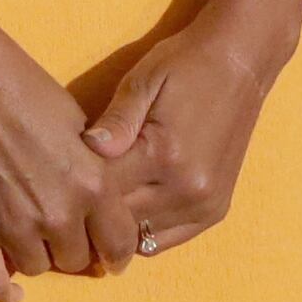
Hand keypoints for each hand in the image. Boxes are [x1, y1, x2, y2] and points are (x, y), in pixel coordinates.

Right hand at [0, 16, 128, 301]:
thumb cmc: (27, 89)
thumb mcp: (80, 125)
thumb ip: (97, 170)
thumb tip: (104, 199)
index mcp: (93, 186)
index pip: (120, 244)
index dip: (117, 251)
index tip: (111, 253)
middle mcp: (60, 215)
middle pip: (78, 260)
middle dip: (75, 248)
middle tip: (65, 232)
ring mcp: (15, 227)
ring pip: (40, 269)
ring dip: (40, 256)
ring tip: (33, 236)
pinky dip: (3, 293)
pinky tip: (13, 293)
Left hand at [81, 17, 285, 259]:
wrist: (240, 63)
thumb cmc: (184, 66)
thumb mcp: (142, 82)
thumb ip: (116, 121)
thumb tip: (86, 148)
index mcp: (164, 155)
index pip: (103, 191)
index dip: (77, 186)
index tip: (60, 176)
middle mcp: (187, 189)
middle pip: (121, 222)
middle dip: (94, 211)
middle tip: (75, 193)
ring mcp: (206, 205)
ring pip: (143, 239)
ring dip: (119, 226)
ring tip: (102, 201)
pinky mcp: (216, 210)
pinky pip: (168, 239)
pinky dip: (146, 229)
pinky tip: (131, 206)